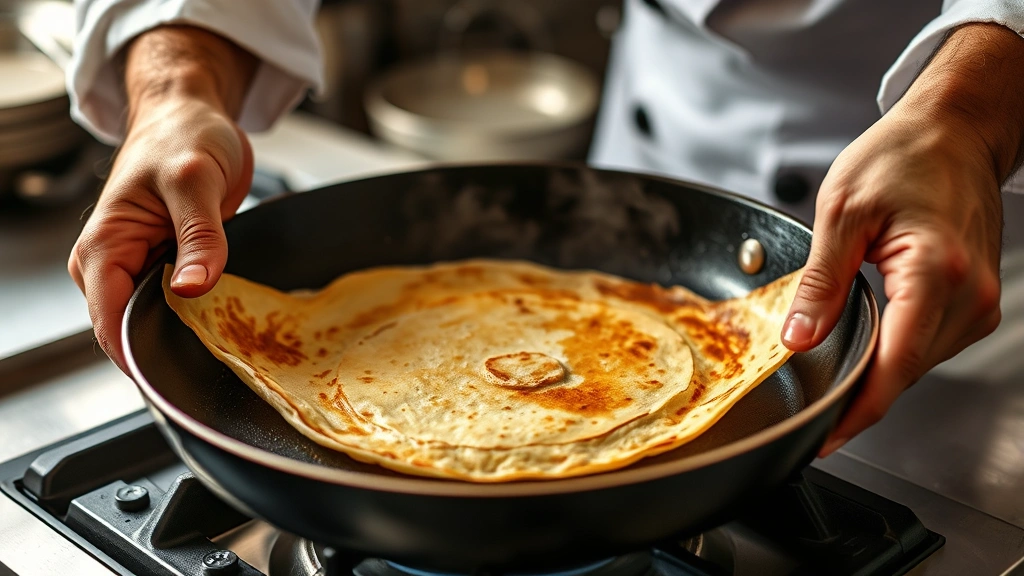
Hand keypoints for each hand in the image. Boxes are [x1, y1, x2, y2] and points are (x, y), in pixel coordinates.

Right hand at [68, 26, 256, 370]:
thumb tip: (191, 289)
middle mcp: (112, 264)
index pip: (109, 323)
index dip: (142, 354)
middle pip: (132, 331)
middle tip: (223, 348)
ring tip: (229, 330)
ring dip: (190, 330)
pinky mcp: (163, 267)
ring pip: (155, 322)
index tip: (182, 370)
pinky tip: (227, 313)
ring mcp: (138, 268)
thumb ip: (198, 237)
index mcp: (104, 247)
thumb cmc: (184, 134)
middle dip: (172, 345)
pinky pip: (177, 306)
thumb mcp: (196, 181)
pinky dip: (200, 312)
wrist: (190, 114)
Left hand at [780, 23, 1023, 455]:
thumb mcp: (841, 213)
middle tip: (813, 412)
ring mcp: (981, 300)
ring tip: (835, 376)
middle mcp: (971, 294)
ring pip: (919, 364)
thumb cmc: (903, 157)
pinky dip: (896, 352)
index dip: (857, 411)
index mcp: (936, 271)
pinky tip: (868, 345)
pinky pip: (929, 344)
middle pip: (907, 372)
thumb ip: (820, 282)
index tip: (825, 438)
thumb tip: (799, 338)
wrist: (953, 133)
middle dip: (860, 395)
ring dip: (878, 374)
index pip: (894, 367)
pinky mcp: (978, 300)